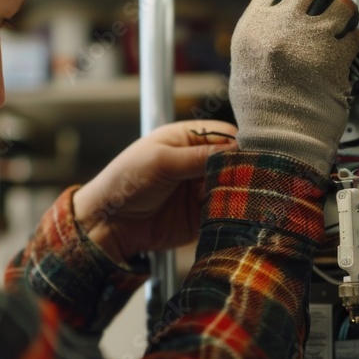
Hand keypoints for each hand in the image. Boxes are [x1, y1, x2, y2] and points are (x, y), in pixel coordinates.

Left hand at [72, 121, 238, 262]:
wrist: (109, 223)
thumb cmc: (125, 182)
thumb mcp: (160, 161)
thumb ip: (197, 156)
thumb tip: (235, 151)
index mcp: (187, 139)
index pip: (225, 135)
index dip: (240, 144)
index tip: (250, 157)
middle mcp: (198, 162)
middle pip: (235, 162)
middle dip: (242, 170)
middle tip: (245, 180)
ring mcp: (202, 189)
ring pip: (234, 187)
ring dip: (238, 193)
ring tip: (236, 198)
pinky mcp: (202, 215)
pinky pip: (225, 211)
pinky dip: (231, 212)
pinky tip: (230, 213)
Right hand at [229, 0, 358, 173]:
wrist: (281, 139)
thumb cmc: (261, 114)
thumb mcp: (244, 69)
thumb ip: (260, 41)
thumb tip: (274, 28)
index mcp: (252, 28)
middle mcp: (280, 26)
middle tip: (329, 1)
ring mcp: (310, 37)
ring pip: (339, 2)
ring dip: (344, 12)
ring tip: (342, 26)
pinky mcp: (336, 54)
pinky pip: (354, 34)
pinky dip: (355, 41)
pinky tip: (348, 51)